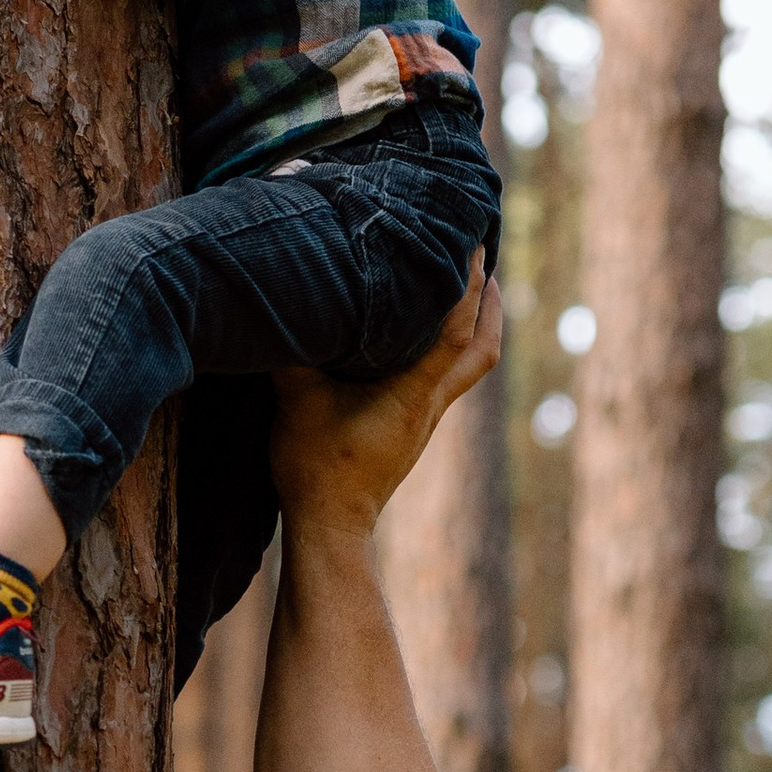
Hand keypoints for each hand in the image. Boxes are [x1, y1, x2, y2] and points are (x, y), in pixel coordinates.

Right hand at [269, 263, 503, 537]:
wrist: (329, 525)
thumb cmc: (316, 465)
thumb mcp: (297, 400)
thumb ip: (292, 351)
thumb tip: (281, 305)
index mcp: (413, 393)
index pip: (459, 334)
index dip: (471, 289)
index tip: (475, 247)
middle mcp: (431, 404)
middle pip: (484, 351)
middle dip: (491, 304)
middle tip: (485, 261)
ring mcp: (427, 418)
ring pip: (471, 366)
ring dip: (478, 325)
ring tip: (468, 288)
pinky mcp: (415, 427)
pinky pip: (448, 378)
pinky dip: (452, 346)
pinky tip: (429, 331)